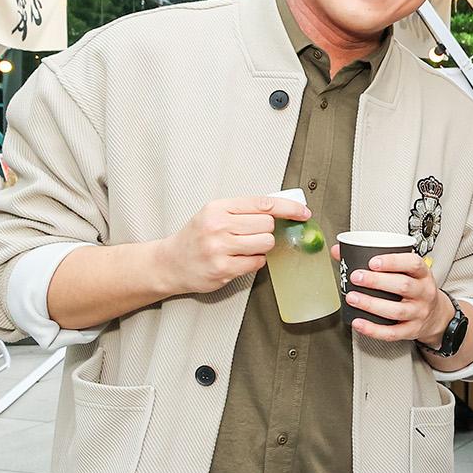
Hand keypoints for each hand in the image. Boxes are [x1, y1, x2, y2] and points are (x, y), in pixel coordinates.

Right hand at [153, 195, 310, 294]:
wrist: (170, 262)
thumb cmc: (196, 237)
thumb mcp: (214, 214)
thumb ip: (244, 210)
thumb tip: (282, 209)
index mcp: (218, 208)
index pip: (263, 203)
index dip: (289, 208)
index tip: (303, 213)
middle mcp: (218, 225)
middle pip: (268, 225)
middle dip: (266, 232)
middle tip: (251, 236)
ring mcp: (220, 248)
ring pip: (265, 244)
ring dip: (261, 248)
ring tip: (243, 248)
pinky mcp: (223, 268)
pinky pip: (257, 263)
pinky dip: (254, 262)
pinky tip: (238, 260)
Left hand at [345, 252, 451, 343]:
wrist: (437, 315)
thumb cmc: (416, 289)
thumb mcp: (406, 271)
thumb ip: (377, 260)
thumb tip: (339, 251)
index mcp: (422, 274)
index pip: (413, 264)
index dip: (393, 262)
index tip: (373, 261)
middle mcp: (424, 293)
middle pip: (403, 286)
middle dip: (377, 281)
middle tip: (356, 277)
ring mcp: (419, 313)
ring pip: (396, 310)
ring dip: (371, 304)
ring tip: (352, 298)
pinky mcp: (412, 330)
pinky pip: (392, 332)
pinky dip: (373, 329)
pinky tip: (358, 322)